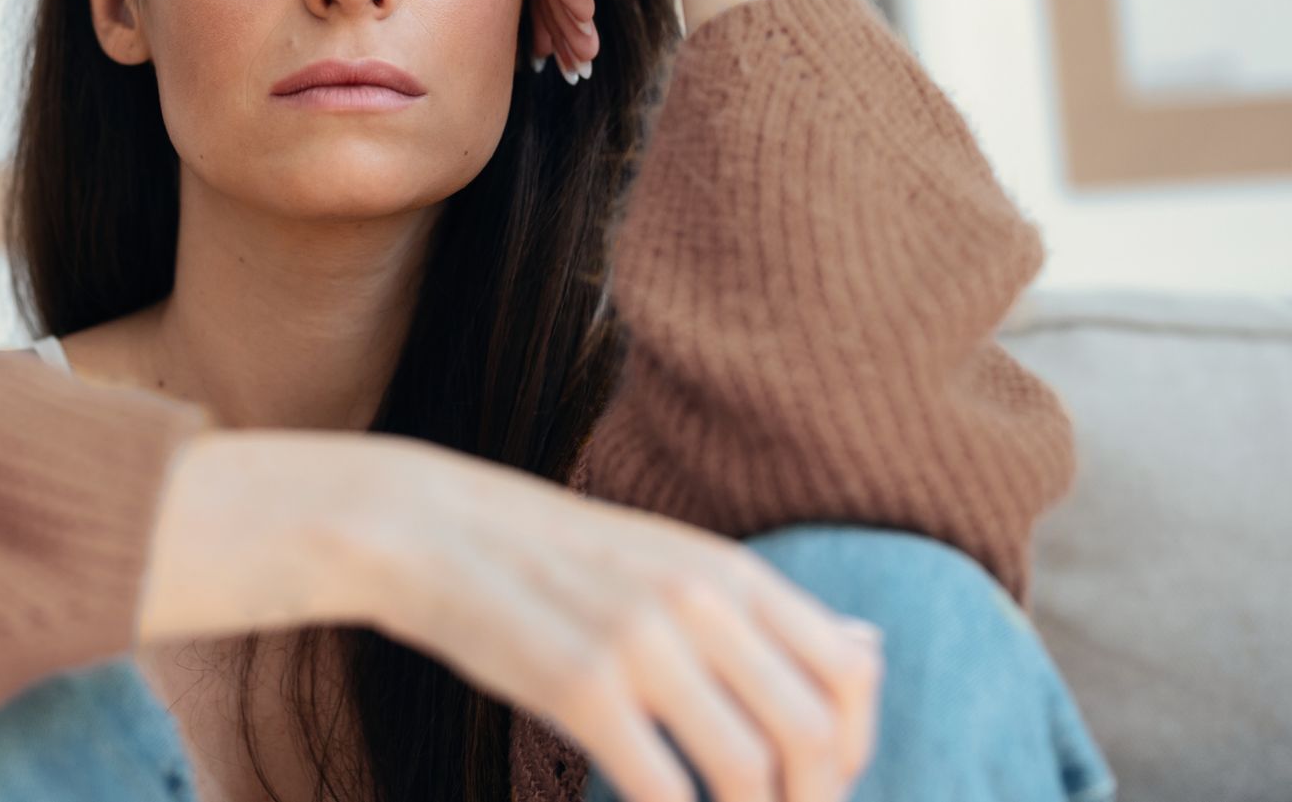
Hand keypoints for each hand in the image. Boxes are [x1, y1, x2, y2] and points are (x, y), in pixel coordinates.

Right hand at [356, 442, 883, 801]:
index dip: (853, 746)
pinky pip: (664, 790)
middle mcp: (698, 601)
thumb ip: (765, 610)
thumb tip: (872, 647)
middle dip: (811, 801)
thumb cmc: (554, 556)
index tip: (818, 780)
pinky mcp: (579, 688)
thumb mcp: (671, 558)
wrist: (433, 529)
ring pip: (748, 770)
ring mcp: (640, 644)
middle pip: (811, 733)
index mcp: (727, 569)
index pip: (849, 670)